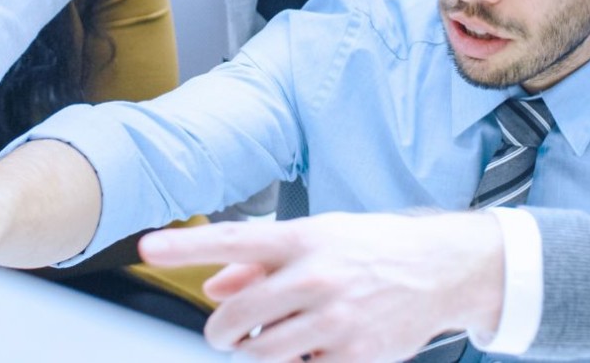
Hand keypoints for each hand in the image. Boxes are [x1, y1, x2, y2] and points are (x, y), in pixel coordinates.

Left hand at [139, 211, 504, 362]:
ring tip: (276, 336)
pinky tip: (313, 347)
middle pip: (234, 320)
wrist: (442, 270)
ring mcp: (334, 320)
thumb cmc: (374, 249)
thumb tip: (215, 285)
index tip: (148, 246)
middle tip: (231, 331)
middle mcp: (317, 276)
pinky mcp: (352, 356)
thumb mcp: (319, 238)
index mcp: (305, 238)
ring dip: (256, 351)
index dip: (185, 246)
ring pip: (259, 354)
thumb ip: (261, 262)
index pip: (232, 239)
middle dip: (223, 332)